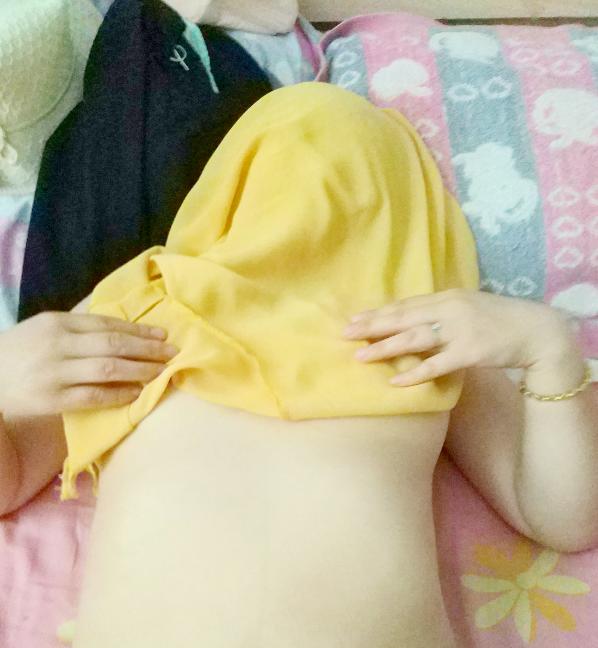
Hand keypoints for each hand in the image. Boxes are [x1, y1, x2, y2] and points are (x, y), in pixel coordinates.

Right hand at [0, 312, 177, 415]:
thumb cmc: (19, 353)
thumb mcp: (43, 328)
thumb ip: (77, 325)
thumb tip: (122, 326)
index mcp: (57, 322)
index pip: (107, 324)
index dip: (138, 330)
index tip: (162, 335)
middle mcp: (58, 344)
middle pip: (113, 344)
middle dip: (147, 349)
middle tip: (172, 353)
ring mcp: (54, 372)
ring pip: (107, 369)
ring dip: (140, 370)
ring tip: (161, 372)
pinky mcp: (52, 399)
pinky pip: (93, 396)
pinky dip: (118, 394)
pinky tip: (137, 393)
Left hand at [343, 289, 575, 385]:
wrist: (536, 330)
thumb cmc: (499, 319)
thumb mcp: (467, 306)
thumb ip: (440, 310)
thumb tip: (410, 318)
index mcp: (446, 297)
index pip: (404, 305)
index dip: (378, 312)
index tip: (353, 318)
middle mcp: (448, 310)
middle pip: (402, 318)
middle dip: (372, 326)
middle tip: (345, 334)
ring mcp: (459, 330)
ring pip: (414, 339)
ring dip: (385, 348)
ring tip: (361, 356)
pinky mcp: (470, 352)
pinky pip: (437, 365)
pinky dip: (415, 373)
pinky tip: (395, 382)